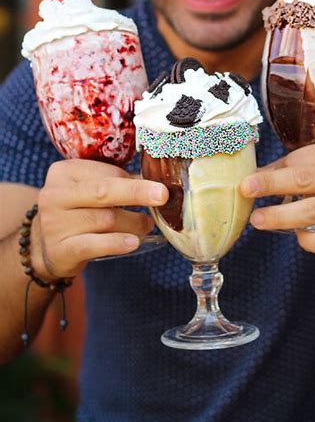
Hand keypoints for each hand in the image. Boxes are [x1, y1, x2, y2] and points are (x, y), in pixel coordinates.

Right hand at [31, 159, 167, 278]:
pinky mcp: (59, 249)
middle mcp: (54, 194)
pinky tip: (132, 242)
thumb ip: (117, 183)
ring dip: (133, 223)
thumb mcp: (90, 190)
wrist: (45, 245)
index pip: (106, 173)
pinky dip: (116, 243)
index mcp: (64, 172)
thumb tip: (156, 183)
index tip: (156, 187)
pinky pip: (94, 245)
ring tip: (146, 225)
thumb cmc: (77, 211)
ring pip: (105, 220)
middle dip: (137, 193)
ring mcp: (54, 223)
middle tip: (163, 196)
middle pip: (103, 192)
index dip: (134, 181)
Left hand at [241, 142, 314, 254]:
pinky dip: (306, 240)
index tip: (247, 180)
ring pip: (314, 210)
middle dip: (272, 185)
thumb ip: (285, 170)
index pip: (302, 159)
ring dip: (281, 215)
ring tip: (258, 219)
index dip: (273, 171)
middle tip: (246, 190)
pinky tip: (298, 235)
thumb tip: (248, 176)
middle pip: (306, 179)